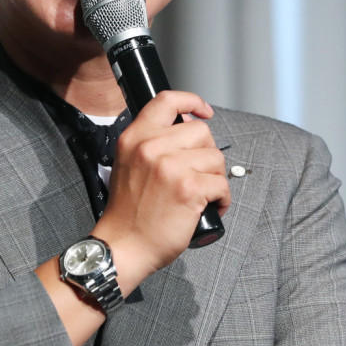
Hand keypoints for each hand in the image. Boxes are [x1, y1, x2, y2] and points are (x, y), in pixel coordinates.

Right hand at [93, 91, 229, 289]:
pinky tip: (208, 208)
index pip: (167, 101)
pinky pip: (222, 184)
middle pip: (201, 131)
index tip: (204, 111)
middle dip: (207, 153)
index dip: (192, 102)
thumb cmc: (128, 212)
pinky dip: (221, 199)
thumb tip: (187, 131)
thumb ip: (151, 143)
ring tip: (202, 194)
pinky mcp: (189, 188)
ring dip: (215, 177)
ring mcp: (171, 166)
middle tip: (199, 173)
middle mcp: (151, 146)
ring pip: (215, 157)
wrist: (123, 244)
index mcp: (135, 137)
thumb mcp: (129, 163)